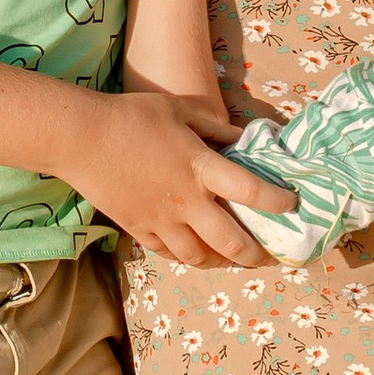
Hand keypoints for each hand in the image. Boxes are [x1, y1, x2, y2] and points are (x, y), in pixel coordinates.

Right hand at [71, 89, 290, 265]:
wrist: (81, 138)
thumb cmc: (132, 116)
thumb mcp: (179, 111)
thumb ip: (215, 128)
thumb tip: (242, 138)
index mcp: (200, 167)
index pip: (251, 191)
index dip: (278, 202)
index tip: (292, 205)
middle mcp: (185, 200)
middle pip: (230, 242)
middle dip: (255, 254)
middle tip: (268, 256)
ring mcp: (161, 219)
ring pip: (199, 257)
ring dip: (221, 262)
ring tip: (233, 260)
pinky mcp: (138, 228)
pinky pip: (168, 253)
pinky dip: (186, 256)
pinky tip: (193, 253)